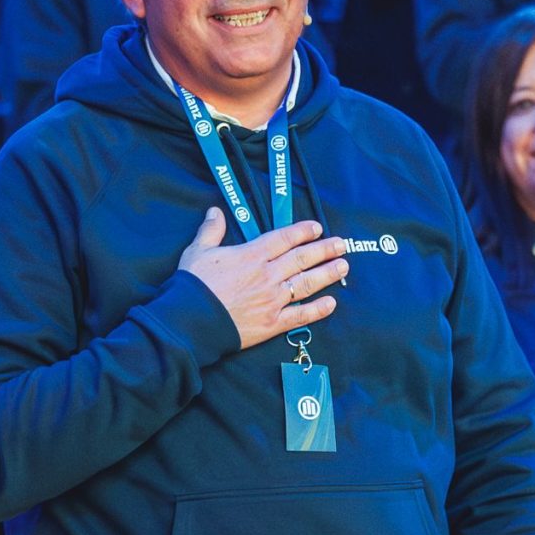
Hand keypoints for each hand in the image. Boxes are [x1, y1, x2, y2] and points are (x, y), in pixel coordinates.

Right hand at [178, 211, 348, 349]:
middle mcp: (267, 275)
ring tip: (343, 267)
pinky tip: (332, 303)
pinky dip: (318, 310)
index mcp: (251, 255)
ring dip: (328, 274)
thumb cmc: (193, 285)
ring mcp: (273, 300)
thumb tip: (215, 211)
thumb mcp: (198, 252)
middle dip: (324, 250)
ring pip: (307, 283)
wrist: (191, 320)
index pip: (284, 239)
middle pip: (302, 259)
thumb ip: (210, 231)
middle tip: (341, 244)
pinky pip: (300, 315)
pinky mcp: (272, 323)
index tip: (317, 227)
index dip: (302, 231)